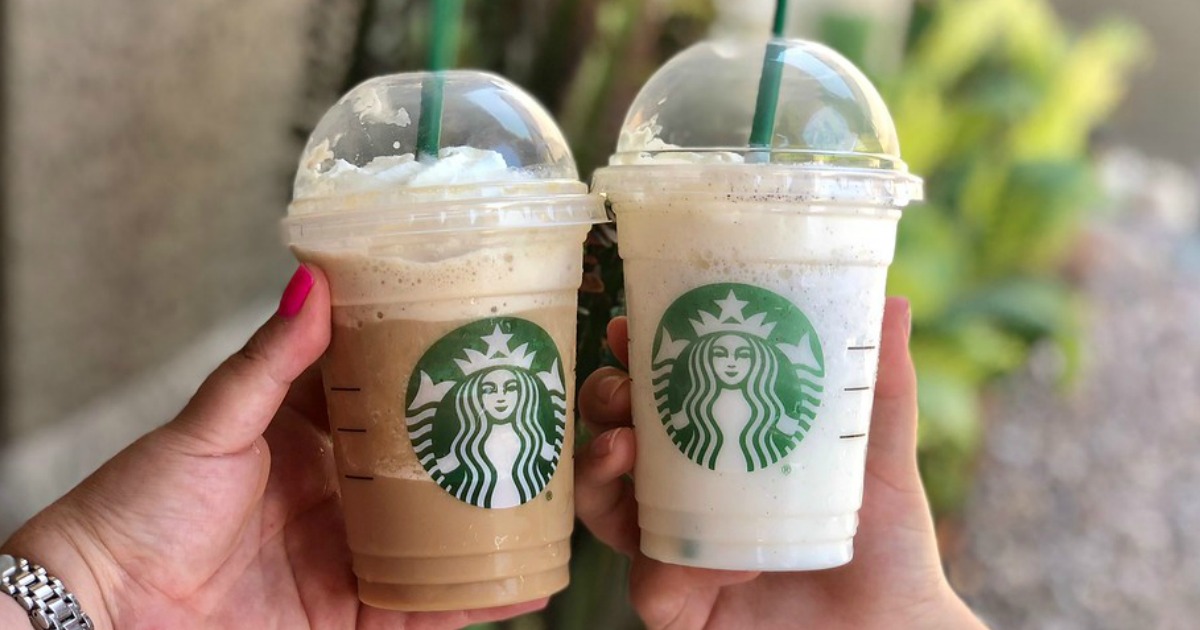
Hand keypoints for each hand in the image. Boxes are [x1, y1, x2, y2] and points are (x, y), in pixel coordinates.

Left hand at [2, 266, 545, 629]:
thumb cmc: (139, 510)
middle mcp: (335, 492)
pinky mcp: (352, 612)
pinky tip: (519, 581)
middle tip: (533, 414)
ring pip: (436, 532)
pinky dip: (472, 597)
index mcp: (303, 436)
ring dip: (488, 520)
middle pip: (420, 462)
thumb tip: (312, 281)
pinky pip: (424, 604)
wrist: (105, 609)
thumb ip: (269, 362)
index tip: (477, 337)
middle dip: (474, 443)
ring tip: (545, 496)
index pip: (380, 393)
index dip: (427, 368)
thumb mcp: (212, 424)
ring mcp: (347, 552)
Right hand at [575, 298, 984, 628]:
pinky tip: (714, 559)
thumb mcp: (880, 456)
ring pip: (603, 509)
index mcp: (716, 452)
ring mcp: (674, 552)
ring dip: (597, 472)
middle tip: (623, 390)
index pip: (657, 397)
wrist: (896, 628)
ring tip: (621, 448)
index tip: (624, 326)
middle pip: (613, 441)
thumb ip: (881, 386)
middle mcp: (684, 498)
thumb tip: (891, 302)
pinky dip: (668, 566)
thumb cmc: (887, 545)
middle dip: (602, 405)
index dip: (631, 360)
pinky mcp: (678, 608)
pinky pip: (648, 585)